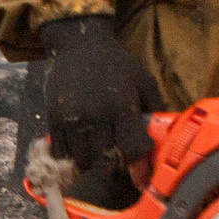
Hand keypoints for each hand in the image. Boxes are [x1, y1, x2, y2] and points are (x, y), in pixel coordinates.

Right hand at [40, 14, 164, 169]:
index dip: (138, 165)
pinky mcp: (53, 117)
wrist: (78, 44)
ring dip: (92, 161)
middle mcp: (96, 115)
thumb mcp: (143, 79)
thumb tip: (164, 133)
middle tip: (117, 157)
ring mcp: (72, 118)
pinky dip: (70, 155)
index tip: (140, 174)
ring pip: (82, 159)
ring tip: (97, 153)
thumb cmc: (115, 62)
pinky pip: (60, 151)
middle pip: (106, 158)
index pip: (131, 148)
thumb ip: (155, 107)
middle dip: (114, 162)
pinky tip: (78, 146)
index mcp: (121, 106)